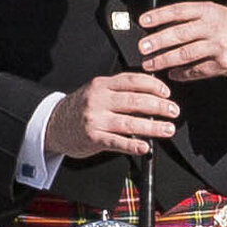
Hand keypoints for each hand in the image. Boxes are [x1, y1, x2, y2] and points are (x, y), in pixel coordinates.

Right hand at [62, 65, 180, 156]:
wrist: (53, 124)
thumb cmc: (79, 108)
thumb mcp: (96, 92)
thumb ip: (118, 90)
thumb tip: (149, 91)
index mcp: (101, 85)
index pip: (132, 80)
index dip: (153, 85)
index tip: (167, 92)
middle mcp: (98, 100)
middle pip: (134, 100)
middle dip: (158, 106)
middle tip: (173, 111)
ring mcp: (95, 119)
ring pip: (129, 122)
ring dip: (152, 126)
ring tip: (167, 129)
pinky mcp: (92, 137)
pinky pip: (117, 142)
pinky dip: (133, 144)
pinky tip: (145, 146)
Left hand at [132, 0, 226, 85]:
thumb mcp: (212, 12)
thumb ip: (189, 18)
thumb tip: (159, 26)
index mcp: (207, 11)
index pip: (179, 11)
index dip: (159, 16)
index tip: (143, 21)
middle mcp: (212, 27)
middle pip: (180, 34)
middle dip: (158, 41)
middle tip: (143, 47)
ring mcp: (218, 46)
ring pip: (186, 54)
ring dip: (165, 60)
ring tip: (150, 64)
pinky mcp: (223, 64)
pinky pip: (197, 70)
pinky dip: (182, 73)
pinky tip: (171, 74)